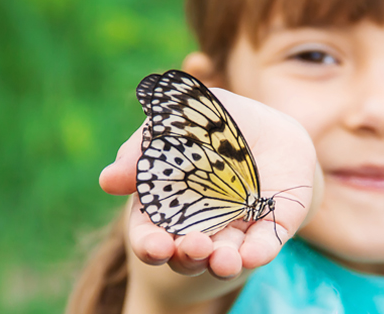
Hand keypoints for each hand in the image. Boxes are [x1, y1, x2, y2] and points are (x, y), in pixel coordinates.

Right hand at [100, 88, 319, 280]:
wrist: (274, 127)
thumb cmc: (218, 123)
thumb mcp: (181, 119)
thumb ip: (145, 145)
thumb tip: (108, 181)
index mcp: (168, 203)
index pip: (150, 234)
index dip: (149, 243)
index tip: (155, 245)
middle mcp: (199, 225)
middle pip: (184, 255)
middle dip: (185, 257)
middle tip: (192, 247)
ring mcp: (235, 230)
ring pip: (222, 258)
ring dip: (219, 262)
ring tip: (221, 259)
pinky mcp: (270, 230)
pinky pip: (263, 247)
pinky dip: (256, 253)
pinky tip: (250, 254)